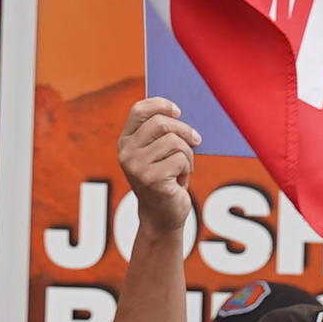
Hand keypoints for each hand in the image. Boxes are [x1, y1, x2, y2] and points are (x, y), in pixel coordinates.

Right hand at [119, 96, 198, 231]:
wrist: (161, 216)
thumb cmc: (165, 180)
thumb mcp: (158, 153)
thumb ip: (161, 133)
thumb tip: (181, 112)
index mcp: (125, 142)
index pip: (139, 110)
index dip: (161, 105)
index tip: (178, 112)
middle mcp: (126, 153)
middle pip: (160, 123)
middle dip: (184, 131)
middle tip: (196, 140)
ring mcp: (136, 166)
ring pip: (174, 142)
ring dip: (187, 155)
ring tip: (183, 168)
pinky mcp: (151, 179)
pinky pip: (180, 159)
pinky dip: (187, 169)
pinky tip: (180, 181)